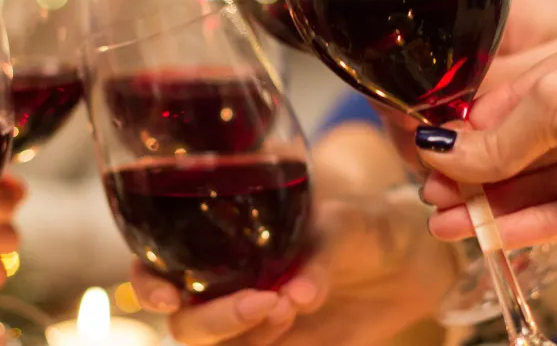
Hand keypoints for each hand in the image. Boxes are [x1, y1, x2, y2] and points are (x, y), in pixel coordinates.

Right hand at [129, 126, 457, 344]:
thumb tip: (296, 291)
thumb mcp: (343, 223)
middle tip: (264, 303)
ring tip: (291, 307)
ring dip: (243, 334)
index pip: (154, 264)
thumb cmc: (363, 226)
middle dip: (214, 318)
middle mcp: (222, 284)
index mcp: (216, 240)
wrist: (406, 266)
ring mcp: (248, 323)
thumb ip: (315, 252)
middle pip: (184, 320)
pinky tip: (299, 318)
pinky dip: (270, 345)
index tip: (171, 295)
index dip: (149, 283)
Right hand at [418, 0, 556, 245]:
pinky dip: (524, 223)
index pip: (500, 82)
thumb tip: (444, 155)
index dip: (459, 112)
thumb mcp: (554, 99)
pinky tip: (486, 235)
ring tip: (442, 221)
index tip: (419, 138)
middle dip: (468, 162)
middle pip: (513, 135)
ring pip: (534, 178)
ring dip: (487, 200)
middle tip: (425, 186)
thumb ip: (496, 135)